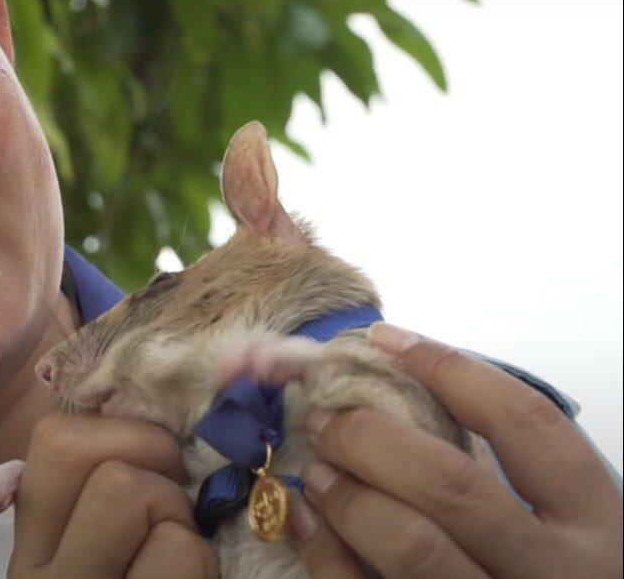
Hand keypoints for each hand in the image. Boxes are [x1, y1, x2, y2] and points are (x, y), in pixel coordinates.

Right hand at [8, 415, 219, 577]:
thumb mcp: (96, 552)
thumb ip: (100, 493)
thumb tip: (148, 406)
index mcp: (31, 544)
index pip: (53, 438)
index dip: (120, 430)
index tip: (152, 464)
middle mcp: (39, 569)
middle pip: (76, 448)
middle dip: (149, 454)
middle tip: (173, 498)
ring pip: (128, 489)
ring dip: (178, 514)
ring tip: (180, 552)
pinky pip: (180, 548)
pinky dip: (203, 560)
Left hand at [290, 322, 622, 577]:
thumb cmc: (545, 577)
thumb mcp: (562, 532)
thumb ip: (509, 477)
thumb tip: (402, 388)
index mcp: (598, 528)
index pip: (527, 424)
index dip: (451, 370)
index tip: (388, 341)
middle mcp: (558, 573)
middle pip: (454, 484)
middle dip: (374, 439)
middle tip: (328, 416)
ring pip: (412, 546)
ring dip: (350, 496)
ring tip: (318, 470)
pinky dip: (327, 553)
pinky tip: (303, 521)